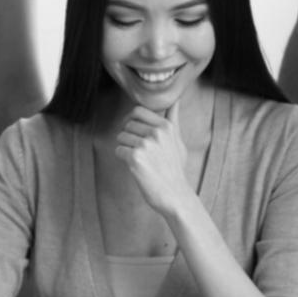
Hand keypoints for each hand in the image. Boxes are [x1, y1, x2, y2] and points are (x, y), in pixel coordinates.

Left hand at [115, 102, 196, 218]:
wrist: (175, 195)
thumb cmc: (175, 169)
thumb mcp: (178, 142)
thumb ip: (173, 120)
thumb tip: (175, 101)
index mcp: (166, 126)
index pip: (138, 111)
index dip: (131, 120)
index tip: (133, 130)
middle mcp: (156, 133)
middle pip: (127, 124)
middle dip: (128, 135)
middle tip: (136, 149)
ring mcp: (145, 145)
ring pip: (121, 136)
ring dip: (125, 147)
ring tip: (138, 159)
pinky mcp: (135, 158)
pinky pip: (118, 150)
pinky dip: (122, 158)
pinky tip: (134, 166)